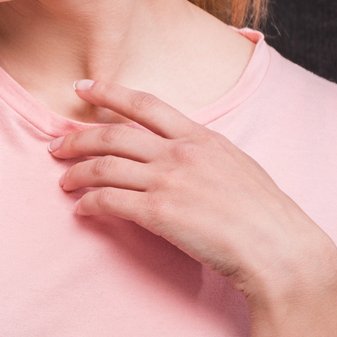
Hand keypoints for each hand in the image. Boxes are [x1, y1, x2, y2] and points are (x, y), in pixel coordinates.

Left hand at [51, 79, 336, 304]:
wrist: (279, 248)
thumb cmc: (265, 214)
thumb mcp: (238, 166)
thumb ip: (205, 153)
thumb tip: (182, 152)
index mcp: (202, 136)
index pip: (145, 103)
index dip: (108, 92)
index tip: (83, 87)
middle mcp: (180, 152)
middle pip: (112, 134)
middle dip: (77, 138)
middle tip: (57, 145)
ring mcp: (168, 181)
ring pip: (104, 167)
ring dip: (76, 173)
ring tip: (64, 181)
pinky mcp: (158, 213)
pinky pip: (108, 201)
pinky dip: (88, 204)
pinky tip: (81, 210)